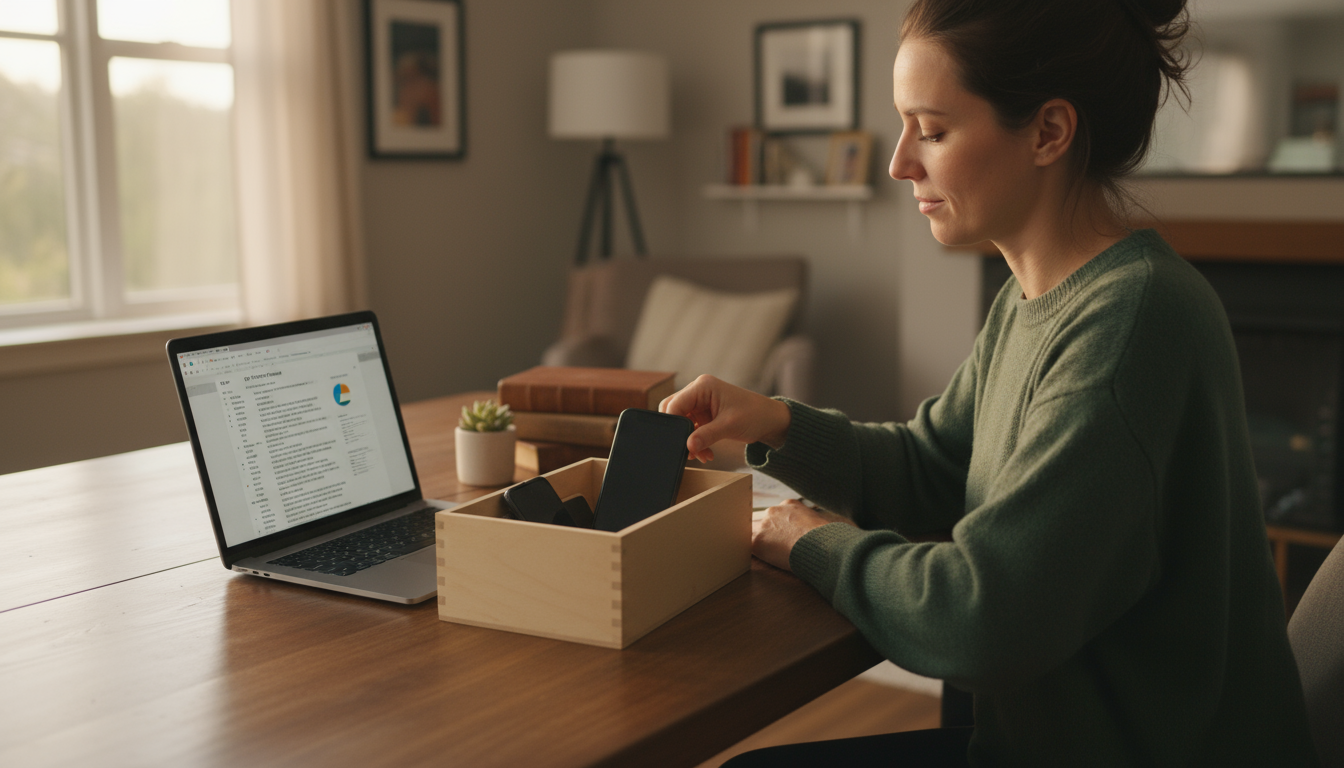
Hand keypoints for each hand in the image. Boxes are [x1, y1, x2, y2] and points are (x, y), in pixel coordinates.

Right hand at [660, 375, 790, 462]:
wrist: (770, 421)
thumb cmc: (754, 415)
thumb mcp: (729, 426)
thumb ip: (705, 436)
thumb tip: (687, 447)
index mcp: (703, 386)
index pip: (675, 403)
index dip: (673, 423)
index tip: (678, 443)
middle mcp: (698, 391)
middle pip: (674, 412)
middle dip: (681, 433)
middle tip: (689, 451)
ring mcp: (701, 403)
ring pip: (682, 423)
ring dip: (690, 441)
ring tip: (701, 455)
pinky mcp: (704, 414)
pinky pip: (692, 429)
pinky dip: (696, 442)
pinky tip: (706, 453)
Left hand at [752, 500, 853, 571]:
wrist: (822, 546)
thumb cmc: (826, 539)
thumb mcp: (818, 523)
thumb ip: (807, 524)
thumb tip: (807, 535)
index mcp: (790, 505)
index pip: (778, 515)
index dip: (779, 528)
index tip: (784, 537)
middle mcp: (774, 511)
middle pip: (763, 522)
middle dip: (768, 534)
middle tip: (776, 548)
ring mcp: (764, 525)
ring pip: (753, 533)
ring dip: (760, 544)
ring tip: (768, 556)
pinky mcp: (757, 540)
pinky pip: (747, 547)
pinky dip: (751, 554)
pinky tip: (755, 561)